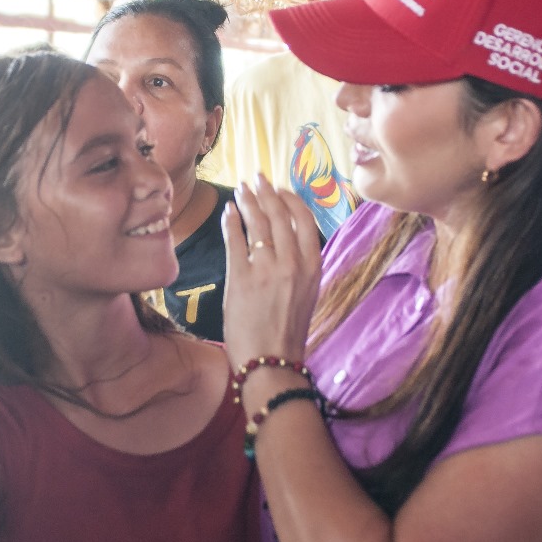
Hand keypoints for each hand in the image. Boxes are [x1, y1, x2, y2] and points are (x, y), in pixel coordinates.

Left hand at [222, 175, 321, 368]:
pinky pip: (235, 240)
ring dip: (248, 202)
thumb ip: (299, 264)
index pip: (303, 219)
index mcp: (313, 266)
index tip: (279, 189)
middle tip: (256, 179)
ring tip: (241, 190)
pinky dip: (231, 222)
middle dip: (266, 192)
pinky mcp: (240, 278)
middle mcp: (292, 263)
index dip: (289, 199)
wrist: (271, 362)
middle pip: (278, 215)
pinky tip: (228, 212)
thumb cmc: (288, 331)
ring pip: (257, 223)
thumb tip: (286, 238)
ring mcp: (266, 269)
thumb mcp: (306, 293)